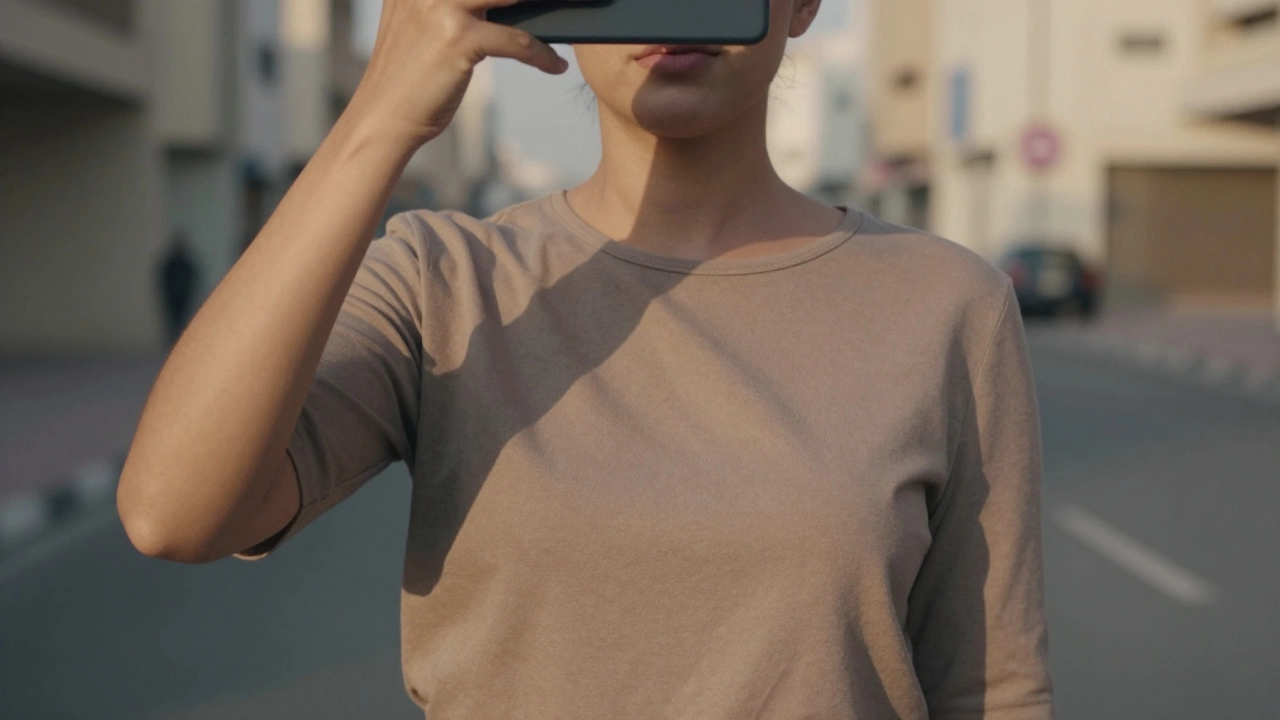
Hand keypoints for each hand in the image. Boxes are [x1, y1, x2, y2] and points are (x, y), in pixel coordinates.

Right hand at [349, 0, 574, 147]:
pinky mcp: (457, 39)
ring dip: (553, 3)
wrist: (385, 117)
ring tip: (580, 7)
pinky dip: (542, 55)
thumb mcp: (424, 22)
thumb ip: (454, 2)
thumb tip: (511, 1)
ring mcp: (441, 6)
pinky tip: (556, 65)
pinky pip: (517, 41)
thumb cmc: (411, 75)